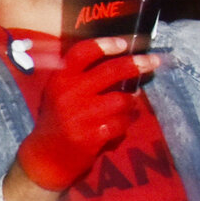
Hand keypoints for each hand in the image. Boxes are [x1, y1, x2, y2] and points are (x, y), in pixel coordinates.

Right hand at [17, 35, 158, 191]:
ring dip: (131, 103)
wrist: (45, 158)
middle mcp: (68, 94)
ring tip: (129, 105)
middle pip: (112, 70)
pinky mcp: (92, 136)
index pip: (83, 53)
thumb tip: (121, 60)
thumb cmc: (57, 121)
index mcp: (59, 80)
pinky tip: (119, 126)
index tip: (125, 43)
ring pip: (123, 100)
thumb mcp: (59, 94)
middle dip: (138, 64)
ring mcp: (81, 116)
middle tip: (153, 61)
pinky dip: (125, 124)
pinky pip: (122, 123)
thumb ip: (80, 77)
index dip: (106, 44)